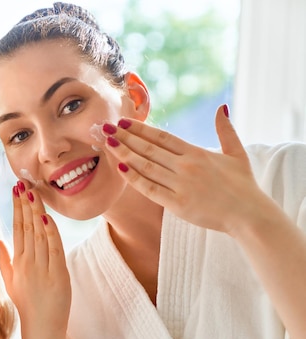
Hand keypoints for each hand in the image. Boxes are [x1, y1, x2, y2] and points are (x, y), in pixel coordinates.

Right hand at [0, 183, 70, 338]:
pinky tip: (47, 218)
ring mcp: (42, 269)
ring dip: (37, 212)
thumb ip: (5, 261)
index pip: (17, 229)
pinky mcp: (57, 276)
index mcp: (17, 262)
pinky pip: (53, 250)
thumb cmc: (26, 306)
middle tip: (24, 183)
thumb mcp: (11, 282)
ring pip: (39, 235)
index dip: (17, 208)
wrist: (40, 330)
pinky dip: (50, 234)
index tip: (17, 190)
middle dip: (26, 203)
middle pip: (27, 227)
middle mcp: (27, 263)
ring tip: (34, 192)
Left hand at [101, 105, 269, 234]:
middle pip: (149, 148)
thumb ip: (226, 130)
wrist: (249, 214)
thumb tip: (222, 108)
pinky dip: (134, 178)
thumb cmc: (243, 185)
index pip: (162, 137)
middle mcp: (186, 166)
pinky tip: (120, 168)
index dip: (141, 129)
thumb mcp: (237, 153)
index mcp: (197, 152)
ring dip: (124, 154)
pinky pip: (150, 189)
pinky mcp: (177, 203)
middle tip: (105, 128)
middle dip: (125, 137)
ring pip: (146, 166)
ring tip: (108, 144)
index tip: (123, 122)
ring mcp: (181, 184)